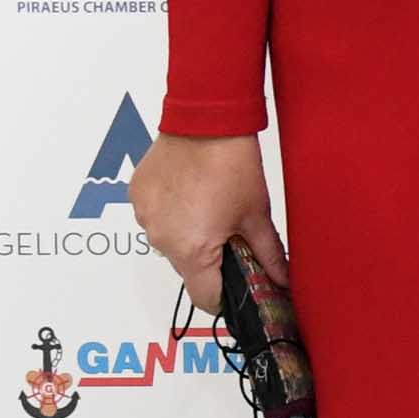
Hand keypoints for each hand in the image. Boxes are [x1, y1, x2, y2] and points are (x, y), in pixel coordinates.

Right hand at [130, 131, 285, 320]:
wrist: (206, 119)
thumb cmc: (232, 163)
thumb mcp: (256, 215)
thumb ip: (268, 254)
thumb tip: (282, 279)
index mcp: (191, 250)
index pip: (205, 298)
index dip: (225, 296)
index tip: (237, 282)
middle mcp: (161, 238)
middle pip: (187, 269)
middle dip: (209, 258)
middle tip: (230, 231)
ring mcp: (145, 216)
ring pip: (170, 242)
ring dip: (188, 234)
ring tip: (210, 205)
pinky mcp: (136, 195)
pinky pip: (155, 218)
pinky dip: (172, 213)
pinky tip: (190, 191)